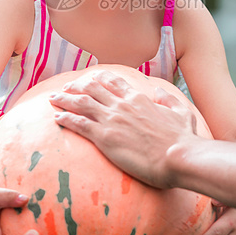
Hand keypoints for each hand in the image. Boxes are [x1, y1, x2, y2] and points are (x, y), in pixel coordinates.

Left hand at [49, 69, 197, 188]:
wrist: (179, 156)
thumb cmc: (183, 138)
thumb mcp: (181, 112)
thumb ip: (169, 99)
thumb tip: (159, 92)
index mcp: (138, 98)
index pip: (112, 81)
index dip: (97, 78)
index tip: (88, 79)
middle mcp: (122, 104)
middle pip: (92, 88)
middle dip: (75, 86)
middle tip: (65, 88)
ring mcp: (112, 119)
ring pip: (81, 103)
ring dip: (64, 99)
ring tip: (53, 98)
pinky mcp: (105, 137)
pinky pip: (79, 123)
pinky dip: (66, 118)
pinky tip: (56, 118)